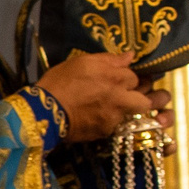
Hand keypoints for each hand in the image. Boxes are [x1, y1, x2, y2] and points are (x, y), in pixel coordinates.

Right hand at [39, 50, 160, 142]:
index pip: (136, 77)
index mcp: (116, 77)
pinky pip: (114, 127)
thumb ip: (109, 59)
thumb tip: (130, 56)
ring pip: (132, 115)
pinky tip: (95, 118)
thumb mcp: (81, 62)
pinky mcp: (105, 133)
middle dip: (143, 99)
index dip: (129, 78)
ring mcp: (114, 118)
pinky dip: (108, 122)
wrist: (42, 112)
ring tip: (112, 109)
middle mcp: (121, 98)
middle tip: (130, 97)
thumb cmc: (59, 82)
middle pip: (146, 101)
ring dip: (126, 111)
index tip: (121, 79)